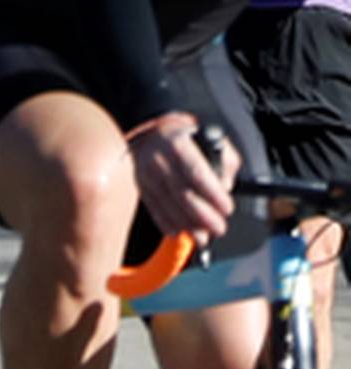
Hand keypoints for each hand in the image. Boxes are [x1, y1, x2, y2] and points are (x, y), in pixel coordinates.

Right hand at [125, 110, 236, 244]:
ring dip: (189, 227)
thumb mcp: (209, 137)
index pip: (198, 175)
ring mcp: (148, 174)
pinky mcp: (141, 186)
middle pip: (184, 196)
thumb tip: (225, 187)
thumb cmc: (186, 137)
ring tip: (204, 238)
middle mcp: (160, 160)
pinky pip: (155, 210)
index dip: (214, 196)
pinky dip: (168, 224)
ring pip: (169, 207)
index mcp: (179, 144)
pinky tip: (181, 232)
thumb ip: (224, 161)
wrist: (150, 131)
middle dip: (205, 217)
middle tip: (220, 228)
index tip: (227, 208)